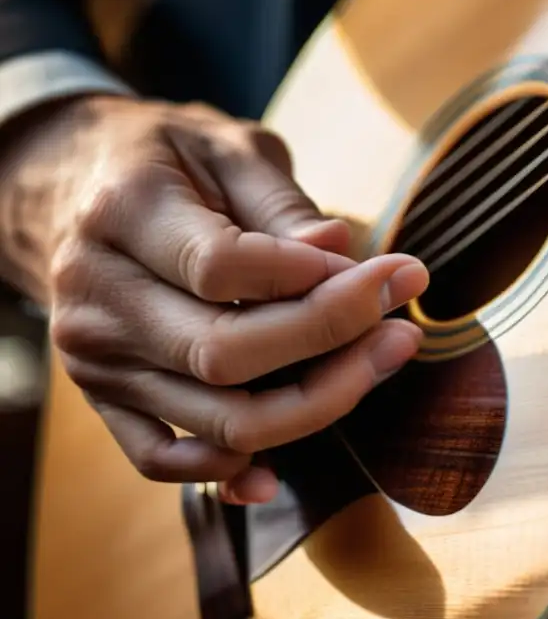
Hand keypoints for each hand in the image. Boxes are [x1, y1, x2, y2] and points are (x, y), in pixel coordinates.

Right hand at [0, 96, 427, 503]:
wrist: (74, 189)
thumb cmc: (169, 160)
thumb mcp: (227, 146)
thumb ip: (281, 203)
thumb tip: (339, 254)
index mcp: (124, 212)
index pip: (223, 269)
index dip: (315, 282)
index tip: (389, 273)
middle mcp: (100, 295)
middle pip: (225, 355)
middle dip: (332, 345)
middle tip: (403, 326)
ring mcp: (97, 357)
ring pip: (217, 418)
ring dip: (317, 405)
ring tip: (381, 362)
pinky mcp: (104, 399)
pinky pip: (160, 460)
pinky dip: (226, 472)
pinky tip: (280, 469)